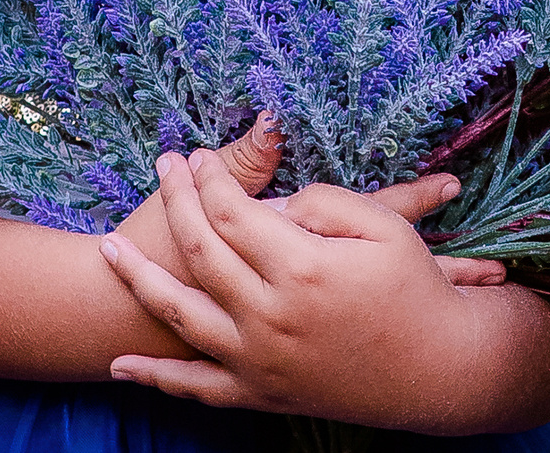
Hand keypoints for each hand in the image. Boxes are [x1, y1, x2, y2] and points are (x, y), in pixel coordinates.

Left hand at [98, 148, 512, 426]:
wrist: (440, 373)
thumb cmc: (418, 293)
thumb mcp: (386, 229)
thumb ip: (327, 202)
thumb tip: (276, 199)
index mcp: (303, 269)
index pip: (234, 213)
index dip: (209, 179)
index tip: (194, 155)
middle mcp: (272, 316)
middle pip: (202, 252)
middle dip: (176, 205)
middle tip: (164, 172)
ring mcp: (262, 360)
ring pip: (182, 316)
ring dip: (139, 281)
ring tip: (109, 251)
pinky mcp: (262, 395)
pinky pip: (197, 388)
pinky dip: (156, 377)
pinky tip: (119, 363)